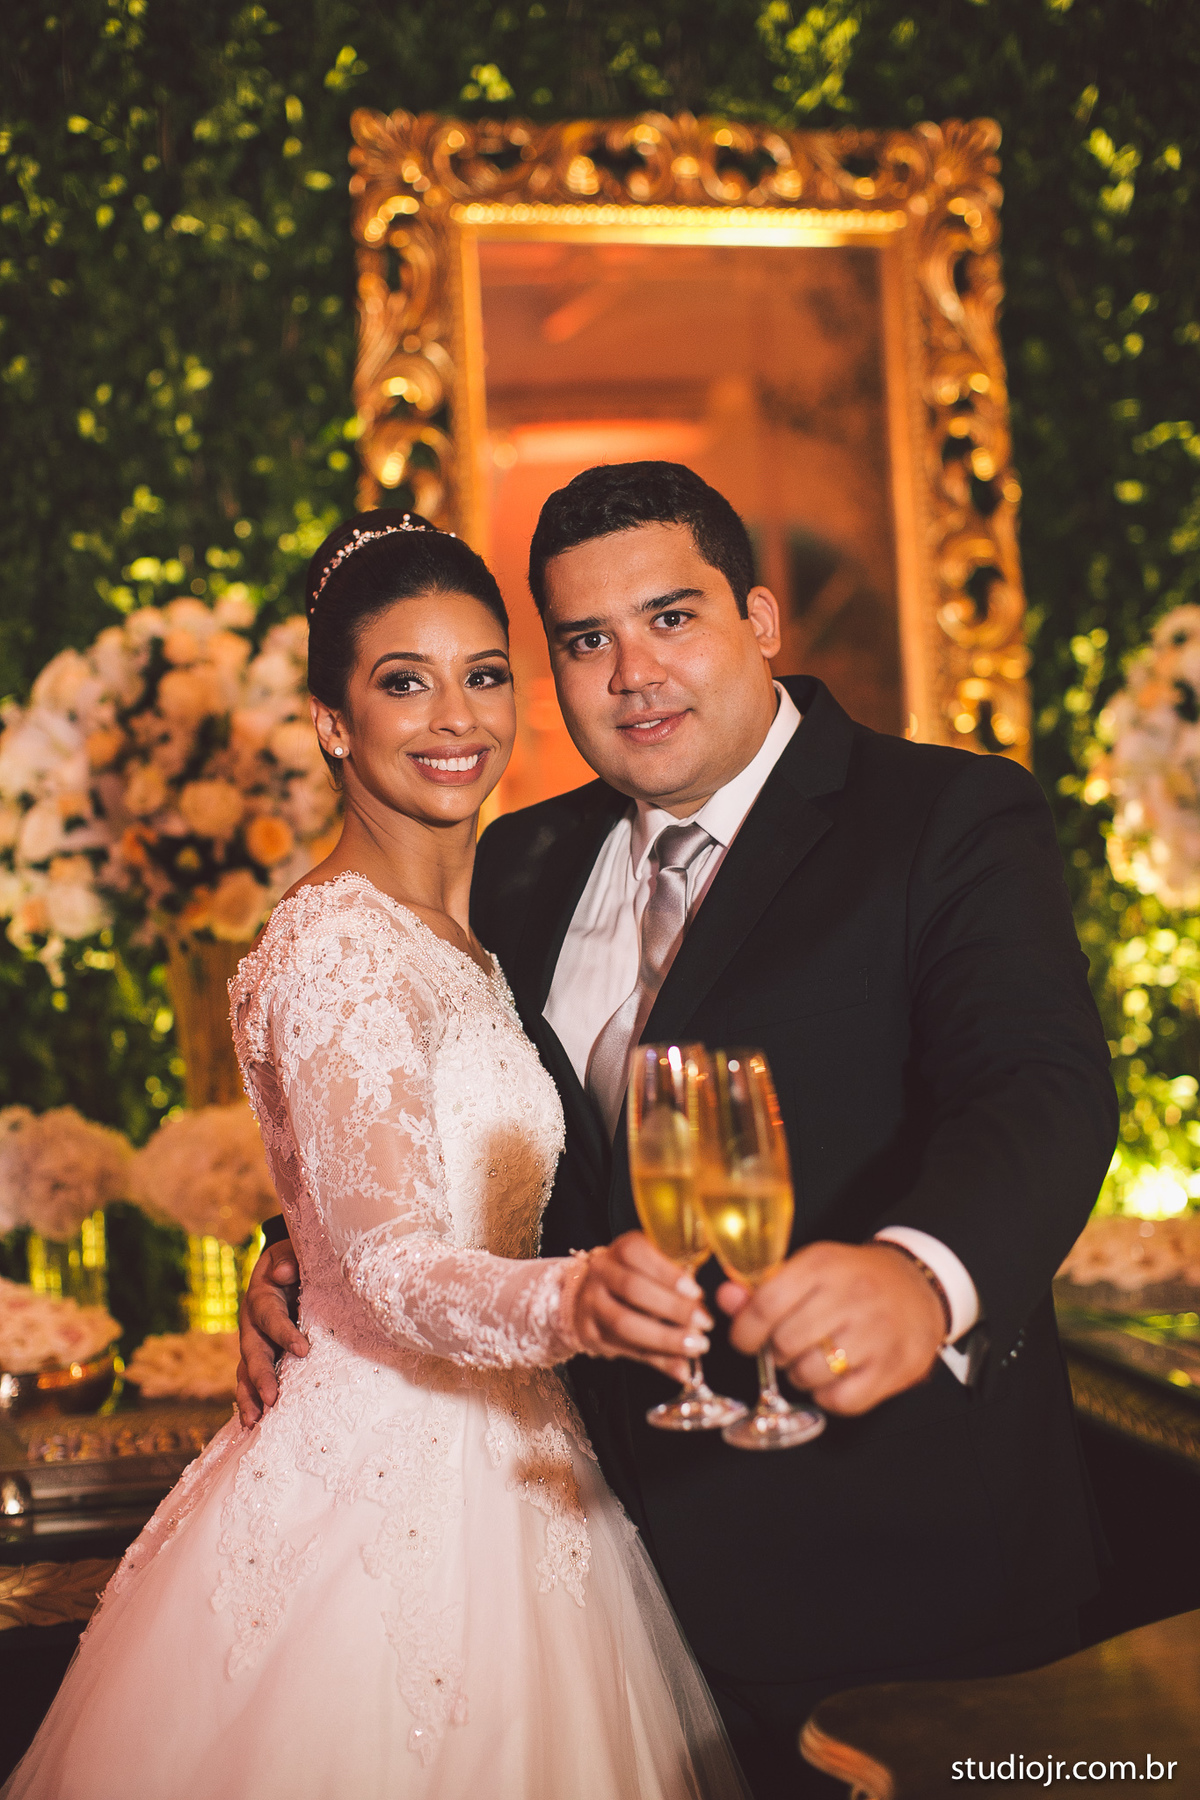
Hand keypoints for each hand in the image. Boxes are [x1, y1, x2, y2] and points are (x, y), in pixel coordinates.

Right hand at [236, 1238, 309, 1425]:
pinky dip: (251, 1401)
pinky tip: (254, 1425)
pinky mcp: (260, 1358)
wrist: (284, 1266)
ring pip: (245, 1373)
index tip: (302, 1349)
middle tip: (271, 1398)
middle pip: (253, 1352)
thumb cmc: (294, 1260)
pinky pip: (251, 1382)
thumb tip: (284, 1271)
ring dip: (250, 1397)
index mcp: (261, 1298)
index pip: (271, 1316)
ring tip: (254, 1421)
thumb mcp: (292, 1251)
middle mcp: (252, 1325)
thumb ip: (290, 1258)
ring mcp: (253, 1345)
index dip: (284, 1332)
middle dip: (261, 1376)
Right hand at [572, 1231, 712, 1381]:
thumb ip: (675, 1285)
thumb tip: (703, 1310)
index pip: (637, 1254)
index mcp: (620, 1250)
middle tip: (703, 1322)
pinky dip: (657, 1360)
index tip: (696, 1292)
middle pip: (633, 1289)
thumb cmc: (634, 1277)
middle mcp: (600, 1272)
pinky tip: (680, 1367)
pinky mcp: (590, 1333)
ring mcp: (591, 1303)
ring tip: (695, 1347)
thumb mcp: (652, 1269)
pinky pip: (625, 1349)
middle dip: (672, 1308)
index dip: (667, 1273)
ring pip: (624, 1323)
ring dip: (664, 1339)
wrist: (589, 1293)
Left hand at [717, 1241, 943, 1415]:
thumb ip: (763, 1287)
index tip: (745, 1339)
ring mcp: (876, 1333)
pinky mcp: (895, 1366)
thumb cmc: (854, 1279)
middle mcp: (852, 1295)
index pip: (766, 1305)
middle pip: (785, 1342)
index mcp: (823, 1265)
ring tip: (812, 1360)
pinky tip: (834, 1378)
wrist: (919, 1285)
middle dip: (776, 1352)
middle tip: (786, 1346)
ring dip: (801, 1375)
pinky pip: (842, 1400)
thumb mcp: (810, 1269)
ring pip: (810, 1374)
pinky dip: (829, 1396)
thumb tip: (724, 1299)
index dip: (745, 1331)